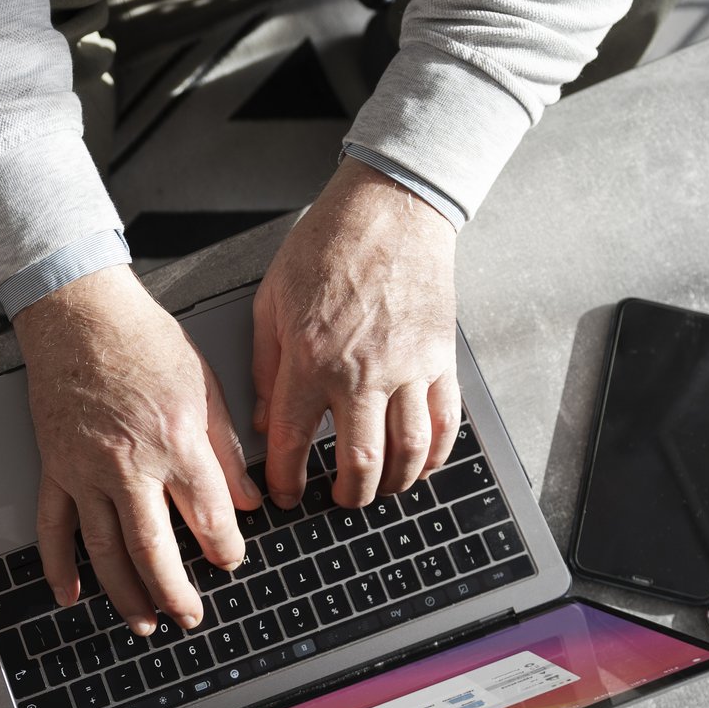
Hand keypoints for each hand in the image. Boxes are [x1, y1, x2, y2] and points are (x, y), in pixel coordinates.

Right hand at [16, 266, 259, 634]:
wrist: (80, 314)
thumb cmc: (143, 341)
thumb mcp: (206, 387)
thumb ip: (227, 450)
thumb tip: (249, 499)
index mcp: (176, 440)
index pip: (209, 515)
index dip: (226, 548)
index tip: (232, 561)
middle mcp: (129, 463)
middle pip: (153, 548)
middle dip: (175, 592)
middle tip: (190, 616)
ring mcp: (85, 469)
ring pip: (104, 549)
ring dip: (124, 594)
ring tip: (143, 622)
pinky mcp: (55, 467)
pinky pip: (54, 527)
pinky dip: (59, 566)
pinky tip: (71, 595)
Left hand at [254, 159, 461, 509]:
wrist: (389, 207)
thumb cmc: (326, 245)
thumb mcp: (271, 300)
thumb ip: (263, 367)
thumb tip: (263, 423)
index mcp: (311, 359)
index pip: (294, 443)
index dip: (287, 481)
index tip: (285, 495)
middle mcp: (362, 371)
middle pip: (361, 463)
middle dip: (346, 495)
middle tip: (336, 499)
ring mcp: (408, 367)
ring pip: (408, 452)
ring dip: (392, 484)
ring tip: (377, 490)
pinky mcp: (441, 358)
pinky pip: (445, 422)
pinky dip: (435, 455)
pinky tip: (420, 467)